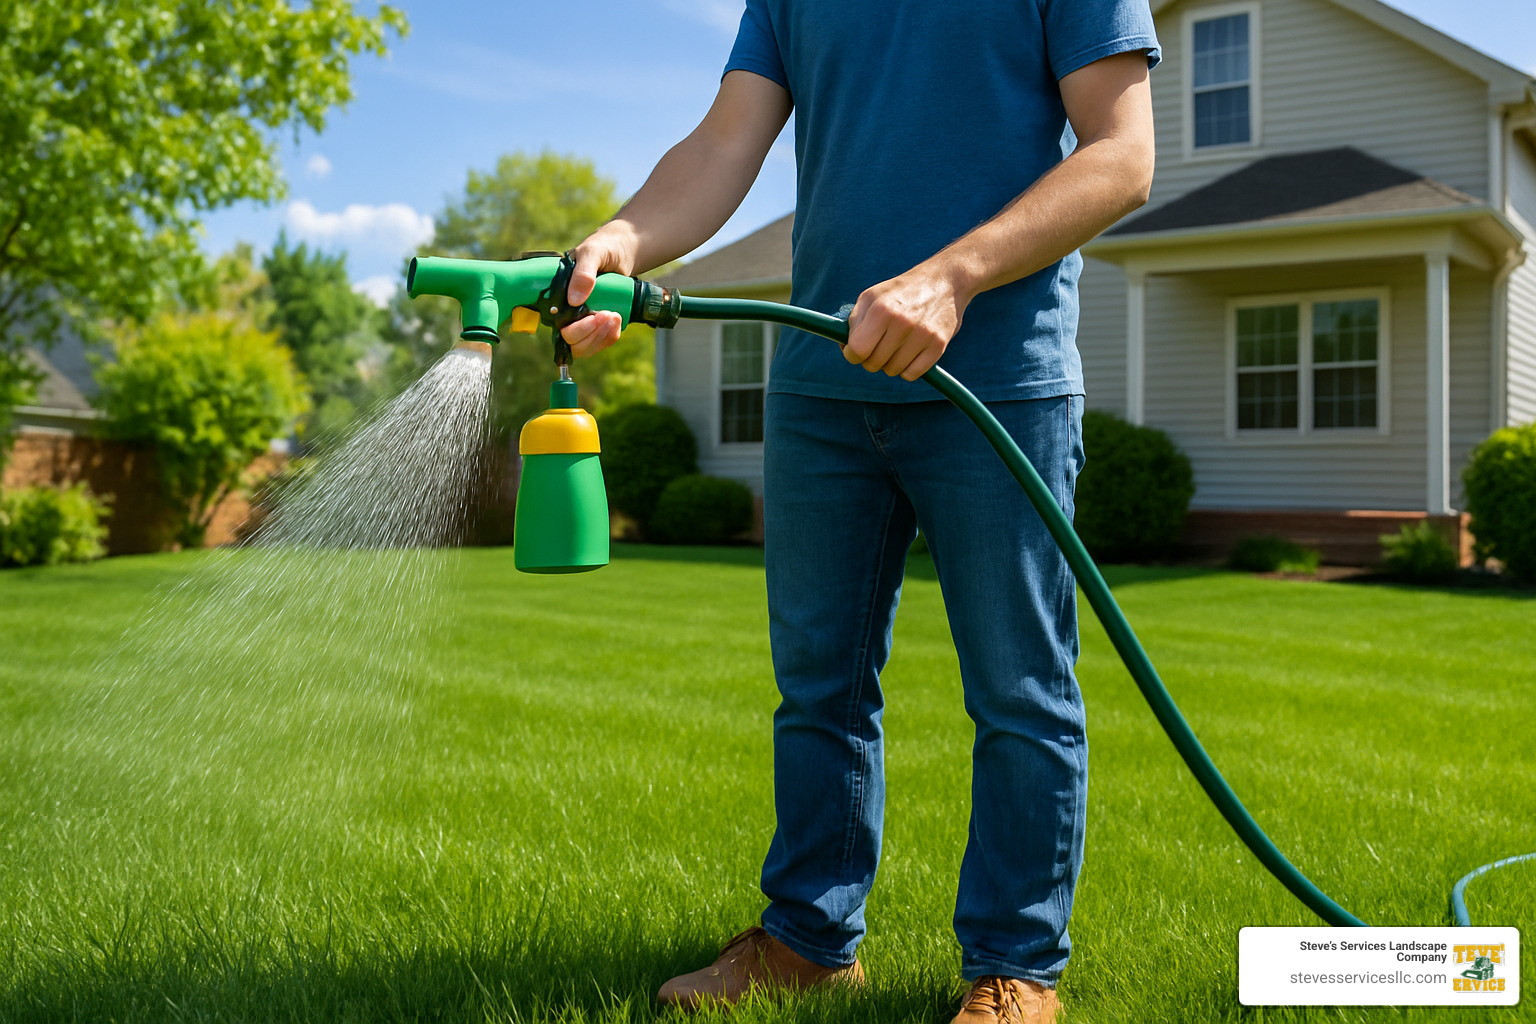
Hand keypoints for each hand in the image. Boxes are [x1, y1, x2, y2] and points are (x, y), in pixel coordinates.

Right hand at [561, 222, 639, 356]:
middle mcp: (567, 312)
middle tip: (609, 314)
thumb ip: (583, 272)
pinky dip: (610, 335)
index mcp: (557, 296)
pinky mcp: (599, 322)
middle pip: (572, 341)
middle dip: (592, 334)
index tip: (595, 318)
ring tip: (615, 316)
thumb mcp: (592, 253)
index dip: (577, 330)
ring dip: (602, 336)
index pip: (559, 327)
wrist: (621, 249)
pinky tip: (617, 320)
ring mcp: (584, 319)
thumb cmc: (602, 247)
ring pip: (586, 346)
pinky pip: (601, 341)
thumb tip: (573, 300)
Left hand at [843, 258, 971, 380]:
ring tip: (897, 345)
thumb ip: (854, 322)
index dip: (852, 355)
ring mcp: (922, 335)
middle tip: (880, 345)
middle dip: (871, 359)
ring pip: (893, 371)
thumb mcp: (871, 296)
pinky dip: (908, 369)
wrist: (944, 281)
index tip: (856, 351)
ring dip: (891, 363)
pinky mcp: (938, 346)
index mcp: (881, 309)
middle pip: (873, 364)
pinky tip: (911, 353)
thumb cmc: (901, 291)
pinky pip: (912, 374)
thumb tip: (845, 349)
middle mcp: (901, 322)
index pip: (857, 350)